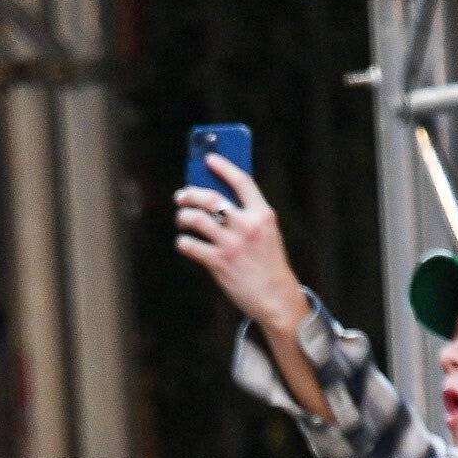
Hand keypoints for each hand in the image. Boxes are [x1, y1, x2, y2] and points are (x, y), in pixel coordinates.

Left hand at [173, 156, 306, 331]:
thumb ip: (246, 215)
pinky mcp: (219, 264)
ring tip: (181, 219)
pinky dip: (183, 242)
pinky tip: (184, 243)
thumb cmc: (268, 265)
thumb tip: (213, 199)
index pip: (241, 181)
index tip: (209, 158)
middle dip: (191, 193)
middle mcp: (246, 226)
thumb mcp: (266, 234)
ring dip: (183, 216)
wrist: (276, 299)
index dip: (223, 166)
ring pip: (196, 219)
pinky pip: (191, 245)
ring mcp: (232, 245)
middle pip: (211, 198)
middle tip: (182, 195)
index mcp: (263, 215)